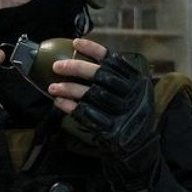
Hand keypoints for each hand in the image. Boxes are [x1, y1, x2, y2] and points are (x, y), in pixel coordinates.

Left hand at [48, 38, 158, 191]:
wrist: (139, 148)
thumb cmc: (129, 115)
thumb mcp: (132, 93)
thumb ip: (115, 78)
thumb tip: (83, 58)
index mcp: (137, 82)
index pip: (115, 61)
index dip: (94, 50)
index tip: (75, 42)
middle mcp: (133, 95)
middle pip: (101, 76)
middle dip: (76, 68)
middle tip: (56, 66)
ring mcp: (123, 113)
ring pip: (92, 95)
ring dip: (69, 89)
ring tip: (52, 87)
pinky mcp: (112, 130)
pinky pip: (87, 115)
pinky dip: (71, 108)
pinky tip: (59, 103)